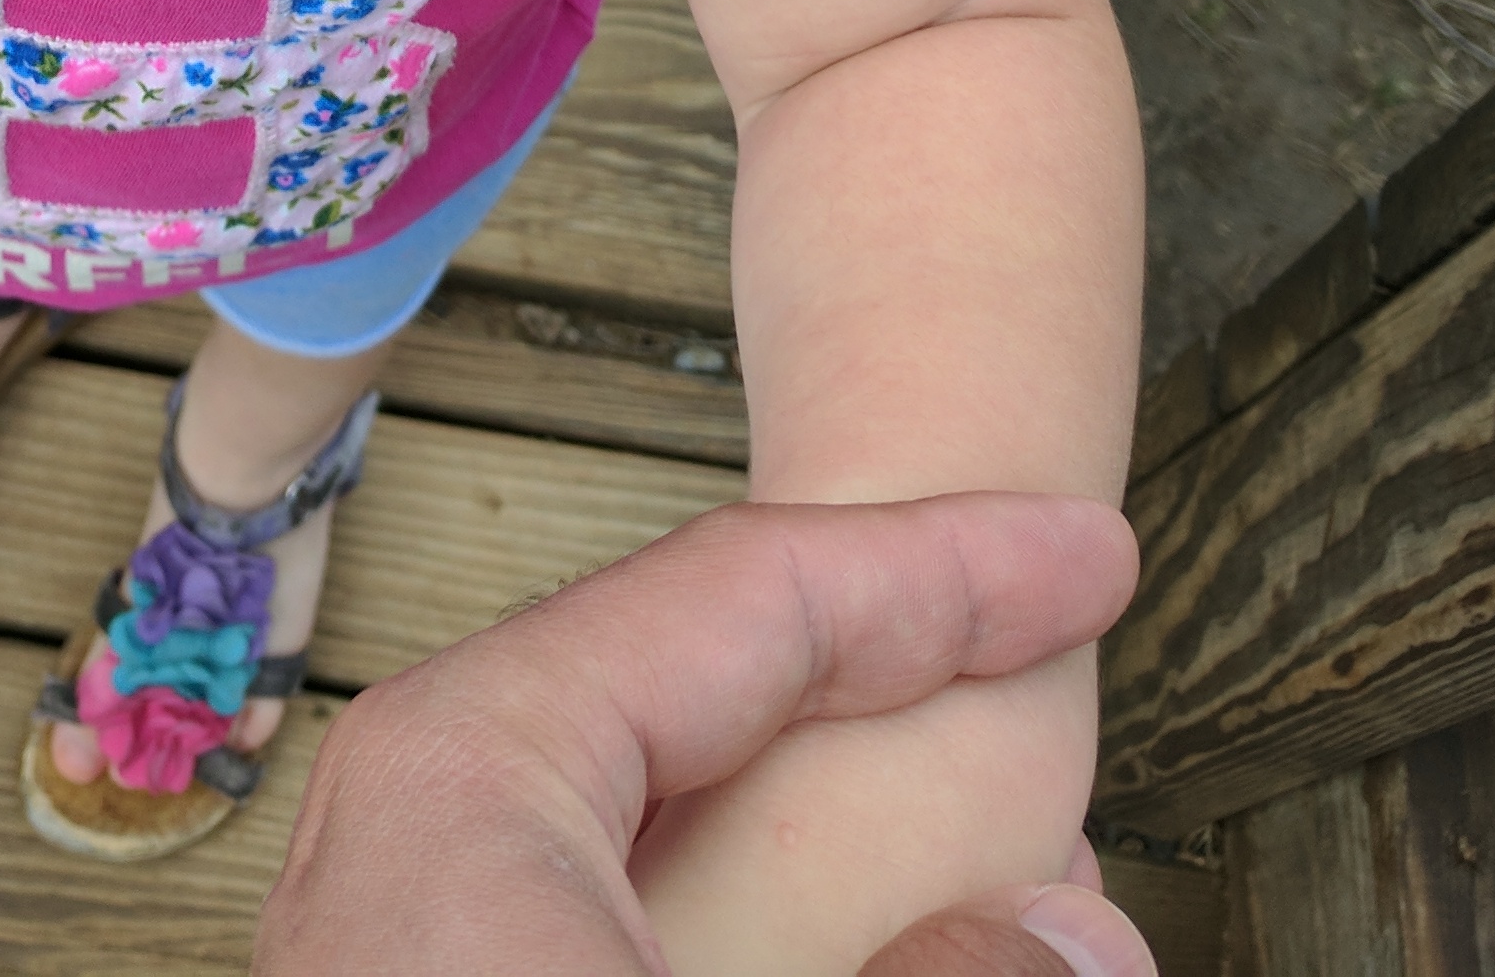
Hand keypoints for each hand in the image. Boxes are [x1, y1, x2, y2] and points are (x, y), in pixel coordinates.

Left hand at [250, 493, 1145, 976]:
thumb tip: (1067, 932)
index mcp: (467, 782)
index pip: (736, 598)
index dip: (939, 570)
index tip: (1088, 556)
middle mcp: (405, 845)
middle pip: (676, 684)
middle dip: (864, 662)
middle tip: (1031, 627)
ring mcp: (406, 945)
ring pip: (639, 815)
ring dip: (804, 804)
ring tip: (964, 803)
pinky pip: (593, 916)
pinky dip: (728, 903)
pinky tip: (845, 942)